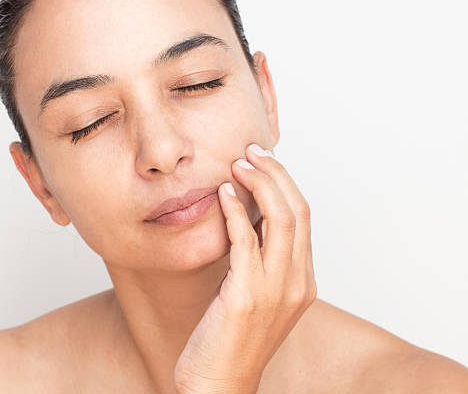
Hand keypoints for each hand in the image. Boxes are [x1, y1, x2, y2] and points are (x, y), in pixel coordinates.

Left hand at [173, 143, 316, 393]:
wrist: (219, 385)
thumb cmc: (230, 341)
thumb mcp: (253, 296)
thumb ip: (259, 261)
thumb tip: (246, 219)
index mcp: (302, 282)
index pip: (303, 218)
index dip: (285, 184)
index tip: (263, 162)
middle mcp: (296, 283)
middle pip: (298, 211)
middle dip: (276, 174)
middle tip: (252, 152)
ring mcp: (276, 290)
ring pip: (282, 219)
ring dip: (260, 183)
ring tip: (239, 163)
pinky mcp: (247, 295)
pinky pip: (245, 240)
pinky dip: (235, 210)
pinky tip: (223, 193)